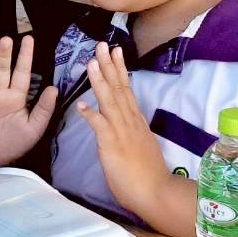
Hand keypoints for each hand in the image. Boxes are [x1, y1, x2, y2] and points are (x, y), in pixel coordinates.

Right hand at [0, 35, 57, 167]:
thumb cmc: (15, 144)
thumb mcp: (34, 129)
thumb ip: (43, 109)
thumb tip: (53, 88)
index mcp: (15, 98)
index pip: (21, 73)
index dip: (24, 56)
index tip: (28, 39)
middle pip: (0, 71)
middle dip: (3, 56)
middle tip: (6, 40)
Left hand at [77, 42, 167, 216]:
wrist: (156, 192)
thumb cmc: (147, 174)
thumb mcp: (141, 144)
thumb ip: (132, 131)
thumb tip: (124, 123)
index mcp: (136, 120)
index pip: (126, 89)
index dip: (120, 69)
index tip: (116, 51)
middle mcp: (130, 121)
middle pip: (118, 87)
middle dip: (109, 65)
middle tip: (102, 44)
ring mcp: (122, 131)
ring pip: (109, 101)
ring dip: (99, 81)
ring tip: (90, 62)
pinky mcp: (113, 145)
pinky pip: (100, 127)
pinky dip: (91, 115)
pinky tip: (81, 104)